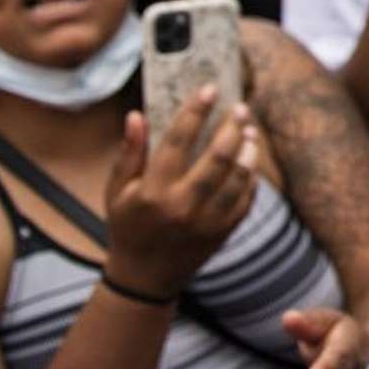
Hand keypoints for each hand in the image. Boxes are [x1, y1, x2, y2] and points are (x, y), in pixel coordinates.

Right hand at [103, 87, 259, 298]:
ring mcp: (207, 221)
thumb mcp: (117, 192)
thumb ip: (129, 153)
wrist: (144, 279)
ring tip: (250, 131)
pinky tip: (250, 160)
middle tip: (241, 107)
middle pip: (218, 157)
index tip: (210, 89)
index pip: (178, 141)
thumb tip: (136, 115)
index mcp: (153, 192)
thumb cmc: (128, 228)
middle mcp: (182, 206)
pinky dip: (251, 176)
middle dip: (232, 126)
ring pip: (239, 177)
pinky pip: (246, 198)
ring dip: (248, 149)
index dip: (196, 111)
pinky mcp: (224, 232)